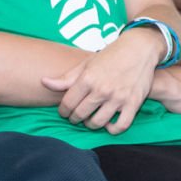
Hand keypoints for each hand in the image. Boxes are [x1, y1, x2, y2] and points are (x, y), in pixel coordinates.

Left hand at [41, 29, 159, 132]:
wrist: (138, 50)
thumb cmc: (109, 57)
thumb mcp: (85, 65)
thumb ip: (65, 78)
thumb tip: (43, 82)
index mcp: (87, 79)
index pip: (67, 103)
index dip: (63, 111)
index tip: (64, 112)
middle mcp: (102, 90)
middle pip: (80, 114)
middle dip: (74, 118)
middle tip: (74, 117)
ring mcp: (118, 98)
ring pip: (98, 122)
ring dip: (90, 124)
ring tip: (89, 120)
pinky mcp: (134, 103)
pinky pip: (121, 126)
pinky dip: (112, 129)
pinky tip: (108, 124)